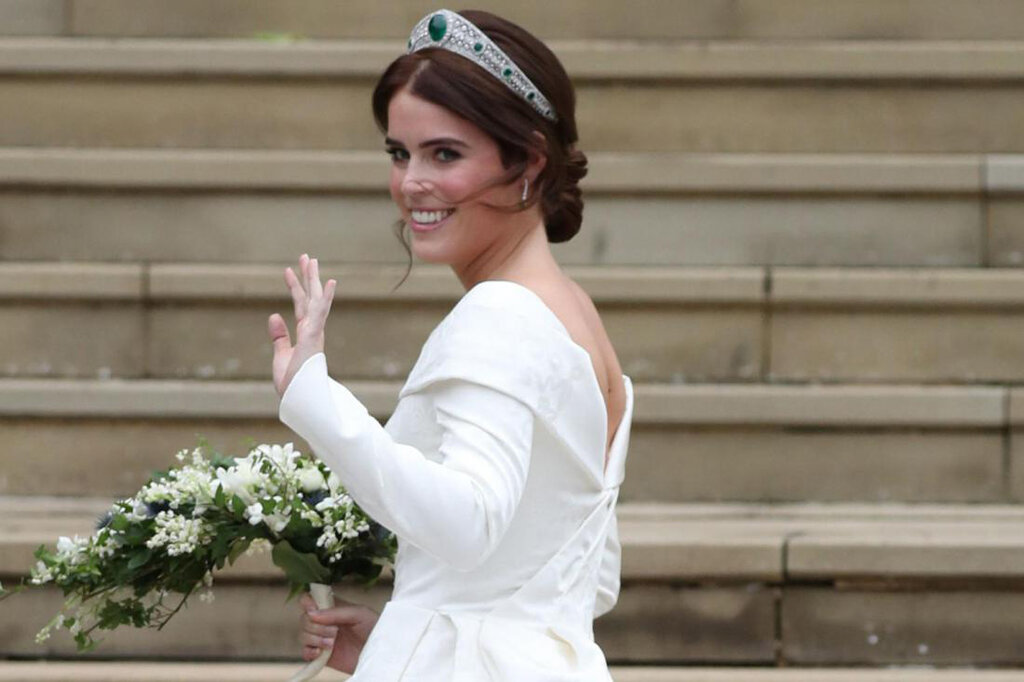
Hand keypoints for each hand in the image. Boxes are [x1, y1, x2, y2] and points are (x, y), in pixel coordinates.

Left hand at [268, 253, 336, 398]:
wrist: (298, 400)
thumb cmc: (292, 383)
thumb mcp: (281, 355)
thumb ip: (279, 335)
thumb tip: (274, 314)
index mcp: (304, 333)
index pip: (299, 305)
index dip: (294, 287)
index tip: (289, 270)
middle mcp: (312, 329)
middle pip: (309, 297)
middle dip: (308, 277)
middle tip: (306, 256)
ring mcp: (314, 332)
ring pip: (315, 300)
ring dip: (313, 280)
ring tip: (311, 260)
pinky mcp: (314, 337)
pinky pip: (320, 314)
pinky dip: (324, 298)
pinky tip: (329, 282)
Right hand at [298, 592, 379, 673]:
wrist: (380, 653)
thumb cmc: (374, 628)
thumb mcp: (359, 613)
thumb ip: (336, 612)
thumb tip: (312, 614)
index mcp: (332, 607)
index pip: (310, 599)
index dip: (307, 602)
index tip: (313, 609)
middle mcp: (324, 622)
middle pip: (304, 618)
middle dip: (316, 626)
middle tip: (334, 632)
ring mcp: (321, 638)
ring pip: (303, 635)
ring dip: (315, 639)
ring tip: (332, 644)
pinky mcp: (321, 655)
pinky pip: (305, 652)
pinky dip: (309, 652)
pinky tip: (321, 653)